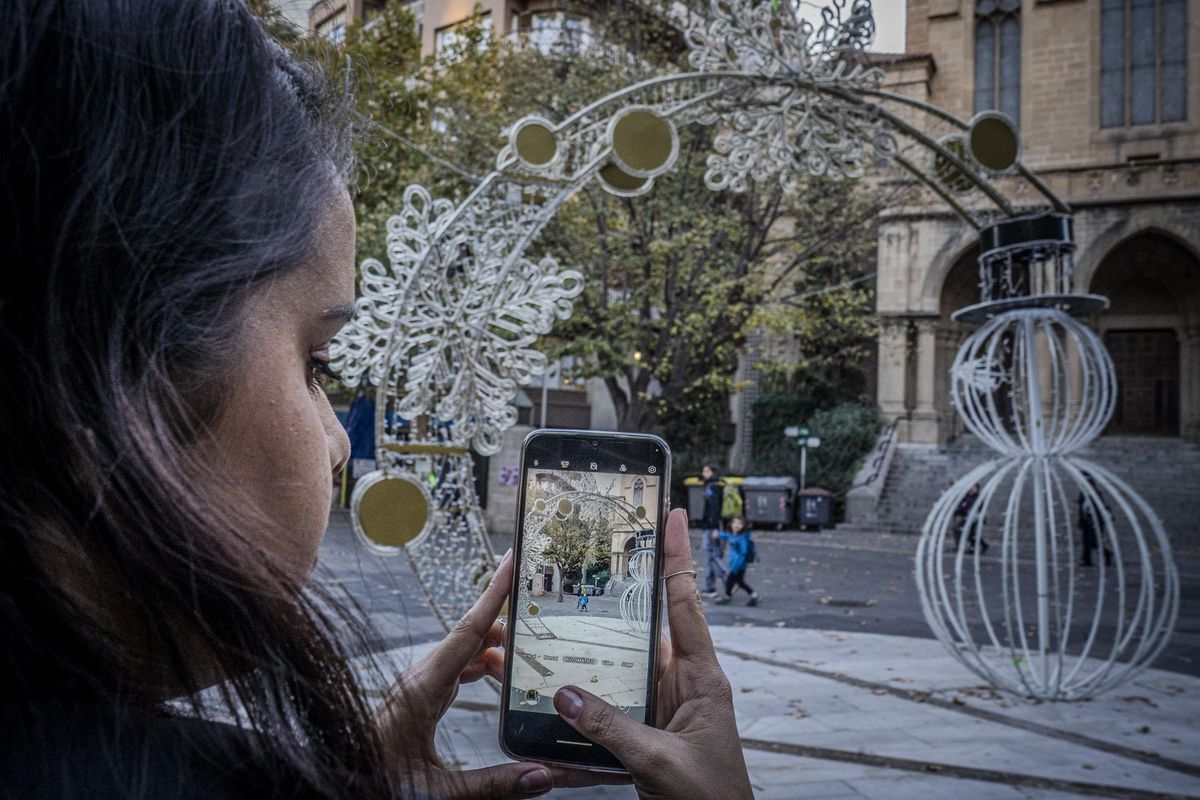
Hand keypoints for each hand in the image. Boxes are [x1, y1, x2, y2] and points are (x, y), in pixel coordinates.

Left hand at [374, 549, 629, 798]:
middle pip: (471, 637)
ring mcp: (417, 687)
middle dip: (508, 622)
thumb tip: (542, 775)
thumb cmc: (371, 780)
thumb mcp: (436, 790)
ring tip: (530, 652)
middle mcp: (419, 680)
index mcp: (421, 689)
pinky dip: (482, 666)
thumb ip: (491, 784)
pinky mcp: (417, 699)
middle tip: (543, 613)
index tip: (511, 560)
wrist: (334, 783)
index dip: (493, 594)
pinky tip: (498, 676)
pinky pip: (456, 670)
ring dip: (496, 649)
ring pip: (465, 653)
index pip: (468, 631)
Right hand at [552, 509, 751, 799]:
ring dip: (584, 653)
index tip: (672, 514)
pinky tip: (552, 690)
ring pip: (618, 666)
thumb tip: (566, 696)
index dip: (677, 556)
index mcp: (702, 678)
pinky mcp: (643, 730)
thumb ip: (615, 729)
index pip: (685, 603)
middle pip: (640, 628)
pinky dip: (582, 696)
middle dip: (607, 602)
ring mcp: (661, 706)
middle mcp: (681, 683)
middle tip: (576, 569)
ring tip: (545, 632)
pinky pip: (608, 703)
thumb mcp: (662, 761)